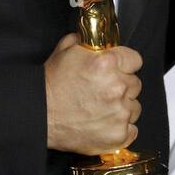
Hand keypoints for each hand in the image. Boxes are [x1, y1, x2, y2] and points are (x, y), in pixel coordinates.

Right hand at [44, 33, 142, 155]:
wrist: (39, 115)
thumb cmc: (50, 85)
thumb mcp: (65, 50)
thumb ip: (87, 41)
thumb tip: (98, 39)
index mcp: (107, 63)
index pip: (135, 60)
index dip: (126, 64)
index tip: (119, 70)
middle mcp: (117, 87)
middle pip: (135, 84)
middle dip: (122, 86)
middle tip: (103, 91)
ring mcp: (119, 112)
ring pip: (134, 107)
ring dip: (122, 107)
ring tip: (100, 109)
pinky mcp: (117, 135)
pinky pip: (132, 130)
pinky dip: (121, 129)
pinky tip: (104, 124)